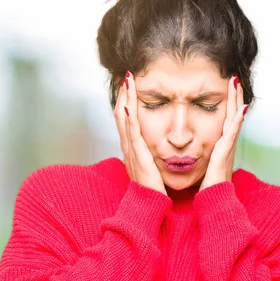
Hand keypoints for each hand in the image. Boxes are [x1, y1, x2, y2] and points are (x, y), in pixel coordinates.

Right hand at [114, 71, 166, 194]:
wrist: (149, 205)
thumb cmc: (154, 188)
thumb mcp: (153, 166)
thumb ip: (154, 155)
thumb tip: (158, 147)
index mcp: (134, 148)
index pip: (127, 119)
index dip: (128, 101)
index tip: (131, 85)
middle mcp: (129, 146)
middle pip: (121, 114)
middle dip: (124, 94)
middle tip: (125, 75)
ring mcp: (131, 150)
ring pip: (124, 118)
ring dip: (125, 98)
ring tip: (127, 80)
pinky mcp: (137, 154)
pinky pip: (131, 131)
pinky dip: (128, 116)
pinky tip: (127, 103)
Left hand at [199, 75, 247, 190]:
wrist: (215, 199)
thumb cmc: (208, 185)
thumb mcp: (205, 164)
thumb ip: (203, 153)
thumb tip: (196, 147)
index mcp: (220, 143)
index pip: (225, 117)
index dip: (227, 102)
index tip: (226, 86)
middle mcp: (226, 142)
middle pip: (232, 113)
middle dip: (234, 95)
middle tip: (234, 78)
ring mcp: (228, 146)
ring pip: (234, 118)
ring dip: (236, 100)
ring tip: (236, 83)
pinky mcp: (225, 152)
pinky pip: (232, 132)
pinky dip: (237, 120)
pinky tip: (241, 108)